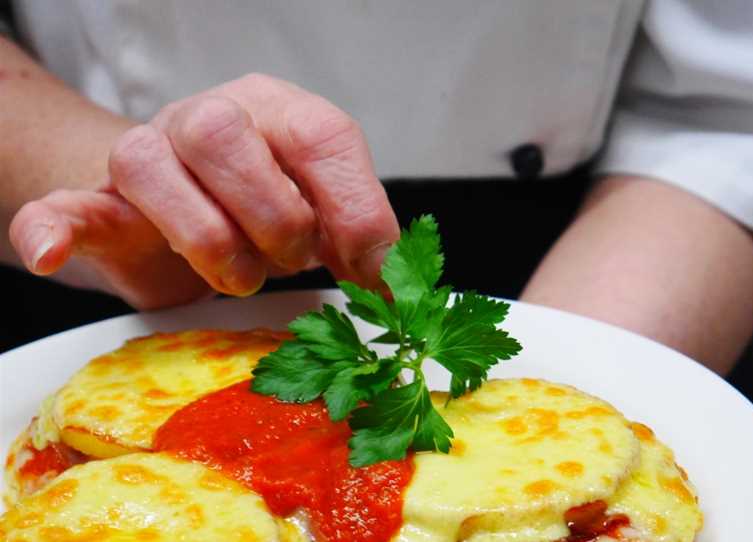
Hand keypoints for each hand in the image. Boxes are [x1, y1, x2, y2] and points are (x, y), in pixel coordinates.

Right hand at [9, 74, 398, 308]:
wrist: (181, 209)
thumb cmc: (261, 213)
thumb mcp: (321, 217)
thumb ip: (355, 241)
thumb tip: (395, 290)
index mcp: (279, 111)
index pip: (321, 136)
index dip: (353, 211)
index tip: (370, 272)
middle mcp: (210, 117)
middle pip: (227, 137)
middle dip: (275, 220)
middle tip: (290, 261)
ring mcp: (148, 154)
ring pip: (153, 169)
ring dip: (209, 242)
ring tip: (238, 274)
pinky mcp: (98, 203)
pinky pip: (64, 206)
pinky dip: (55, 228)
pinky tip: (55, 249)